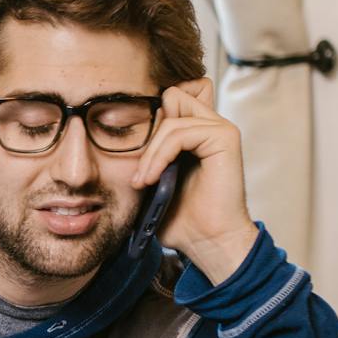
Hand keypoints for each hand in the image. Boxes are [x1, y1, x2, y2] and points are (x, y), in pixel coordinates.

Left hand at [130, 77, 256, 283]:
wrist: (207, 242)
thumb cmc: (180, 217)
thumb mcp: (151, 180)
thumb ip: (144, 154)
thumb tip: (113, 130)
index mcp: (195, 131)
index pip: (167, 98)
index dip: (147, 119)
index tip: (133, 157)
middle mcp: (210, 124)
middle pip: (170, 96)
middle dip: (149, 132)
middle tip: (141, 170)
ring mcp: (219, 128)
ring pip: (170, 115)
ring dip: (150, 151)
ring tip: (143, 182)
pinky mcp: (225, 137)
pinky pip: (179, 132)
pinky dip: (159, 156)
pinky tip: (152, 179)